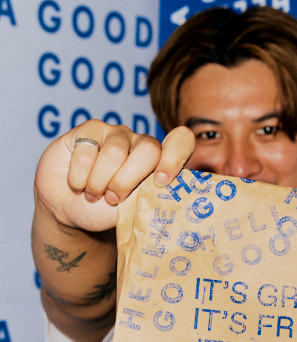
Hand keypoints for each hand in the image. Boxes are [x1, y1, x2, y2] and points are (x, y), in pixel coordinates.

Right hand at [35, 120, 195, 233]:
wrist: (69, 209)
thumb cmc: (105, 211)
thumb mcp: (133, 211)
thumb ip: (151, 200)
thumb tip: (170, 201)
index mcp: (159, 162)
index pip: (181, 142)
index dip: (174, 158)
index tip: (161, 182)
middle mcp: (140, 142)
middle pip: (148, 150)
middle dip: (127, 182)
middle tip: (112, 199)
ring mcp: (115, 133)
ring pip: (115, 152)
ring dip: (99, 183)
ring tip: (93, 195)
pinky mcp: (88, 130)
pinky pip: (86, 152)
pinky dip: (79, 178)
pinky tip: (77, 183)